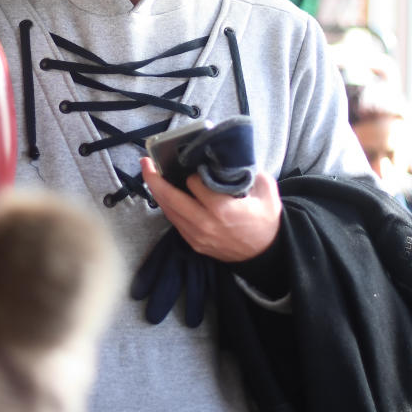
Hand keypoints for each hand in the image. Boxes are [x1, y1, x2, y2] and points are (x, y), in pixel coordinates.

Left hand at [141, 157, 280, 262]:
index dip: (193, 173)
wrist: (266, 253)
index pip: (194, 184)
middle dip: (154, 178)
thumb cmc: (265, 220)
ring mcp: (197, 236)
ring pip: (168, 211)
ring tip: (150, 174)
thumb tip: (231, 158)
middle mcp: (205, 224)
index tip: (197, 167)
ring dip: (157, 192)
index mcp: (222, 209)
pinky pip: (175, 222)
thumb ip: (249, 172)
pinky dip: (167, 206)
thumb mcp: (266, 191)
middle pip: (170, 199)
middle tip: (145, 162)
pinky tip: (164, 194)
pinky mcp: (194, 244)